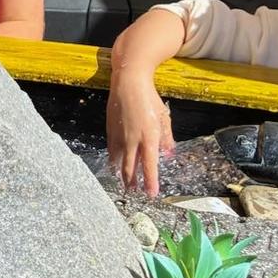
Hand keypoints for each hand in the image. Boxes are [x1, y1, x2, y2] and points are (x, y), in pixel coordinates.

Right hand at [106, 75, 175, 195]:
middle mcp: (133, 139)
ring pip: (118, 160)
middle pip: (130, 167)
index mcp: (149, 137)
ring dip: (121, 173)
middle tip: (133, 192)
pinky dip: (114, 159)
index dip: (150, 181)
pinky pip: (112, 149)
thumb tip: (167, 154)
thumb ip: (166, 138)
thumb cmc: (149, 98)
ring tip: (124, 182)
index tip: (151, 194)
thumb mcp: (164, 117)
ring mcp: (119, 135)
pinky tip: (114, 164)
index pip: (149, 165)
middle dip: (132, 181)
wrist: (128, 83)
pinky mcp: (110, 130)